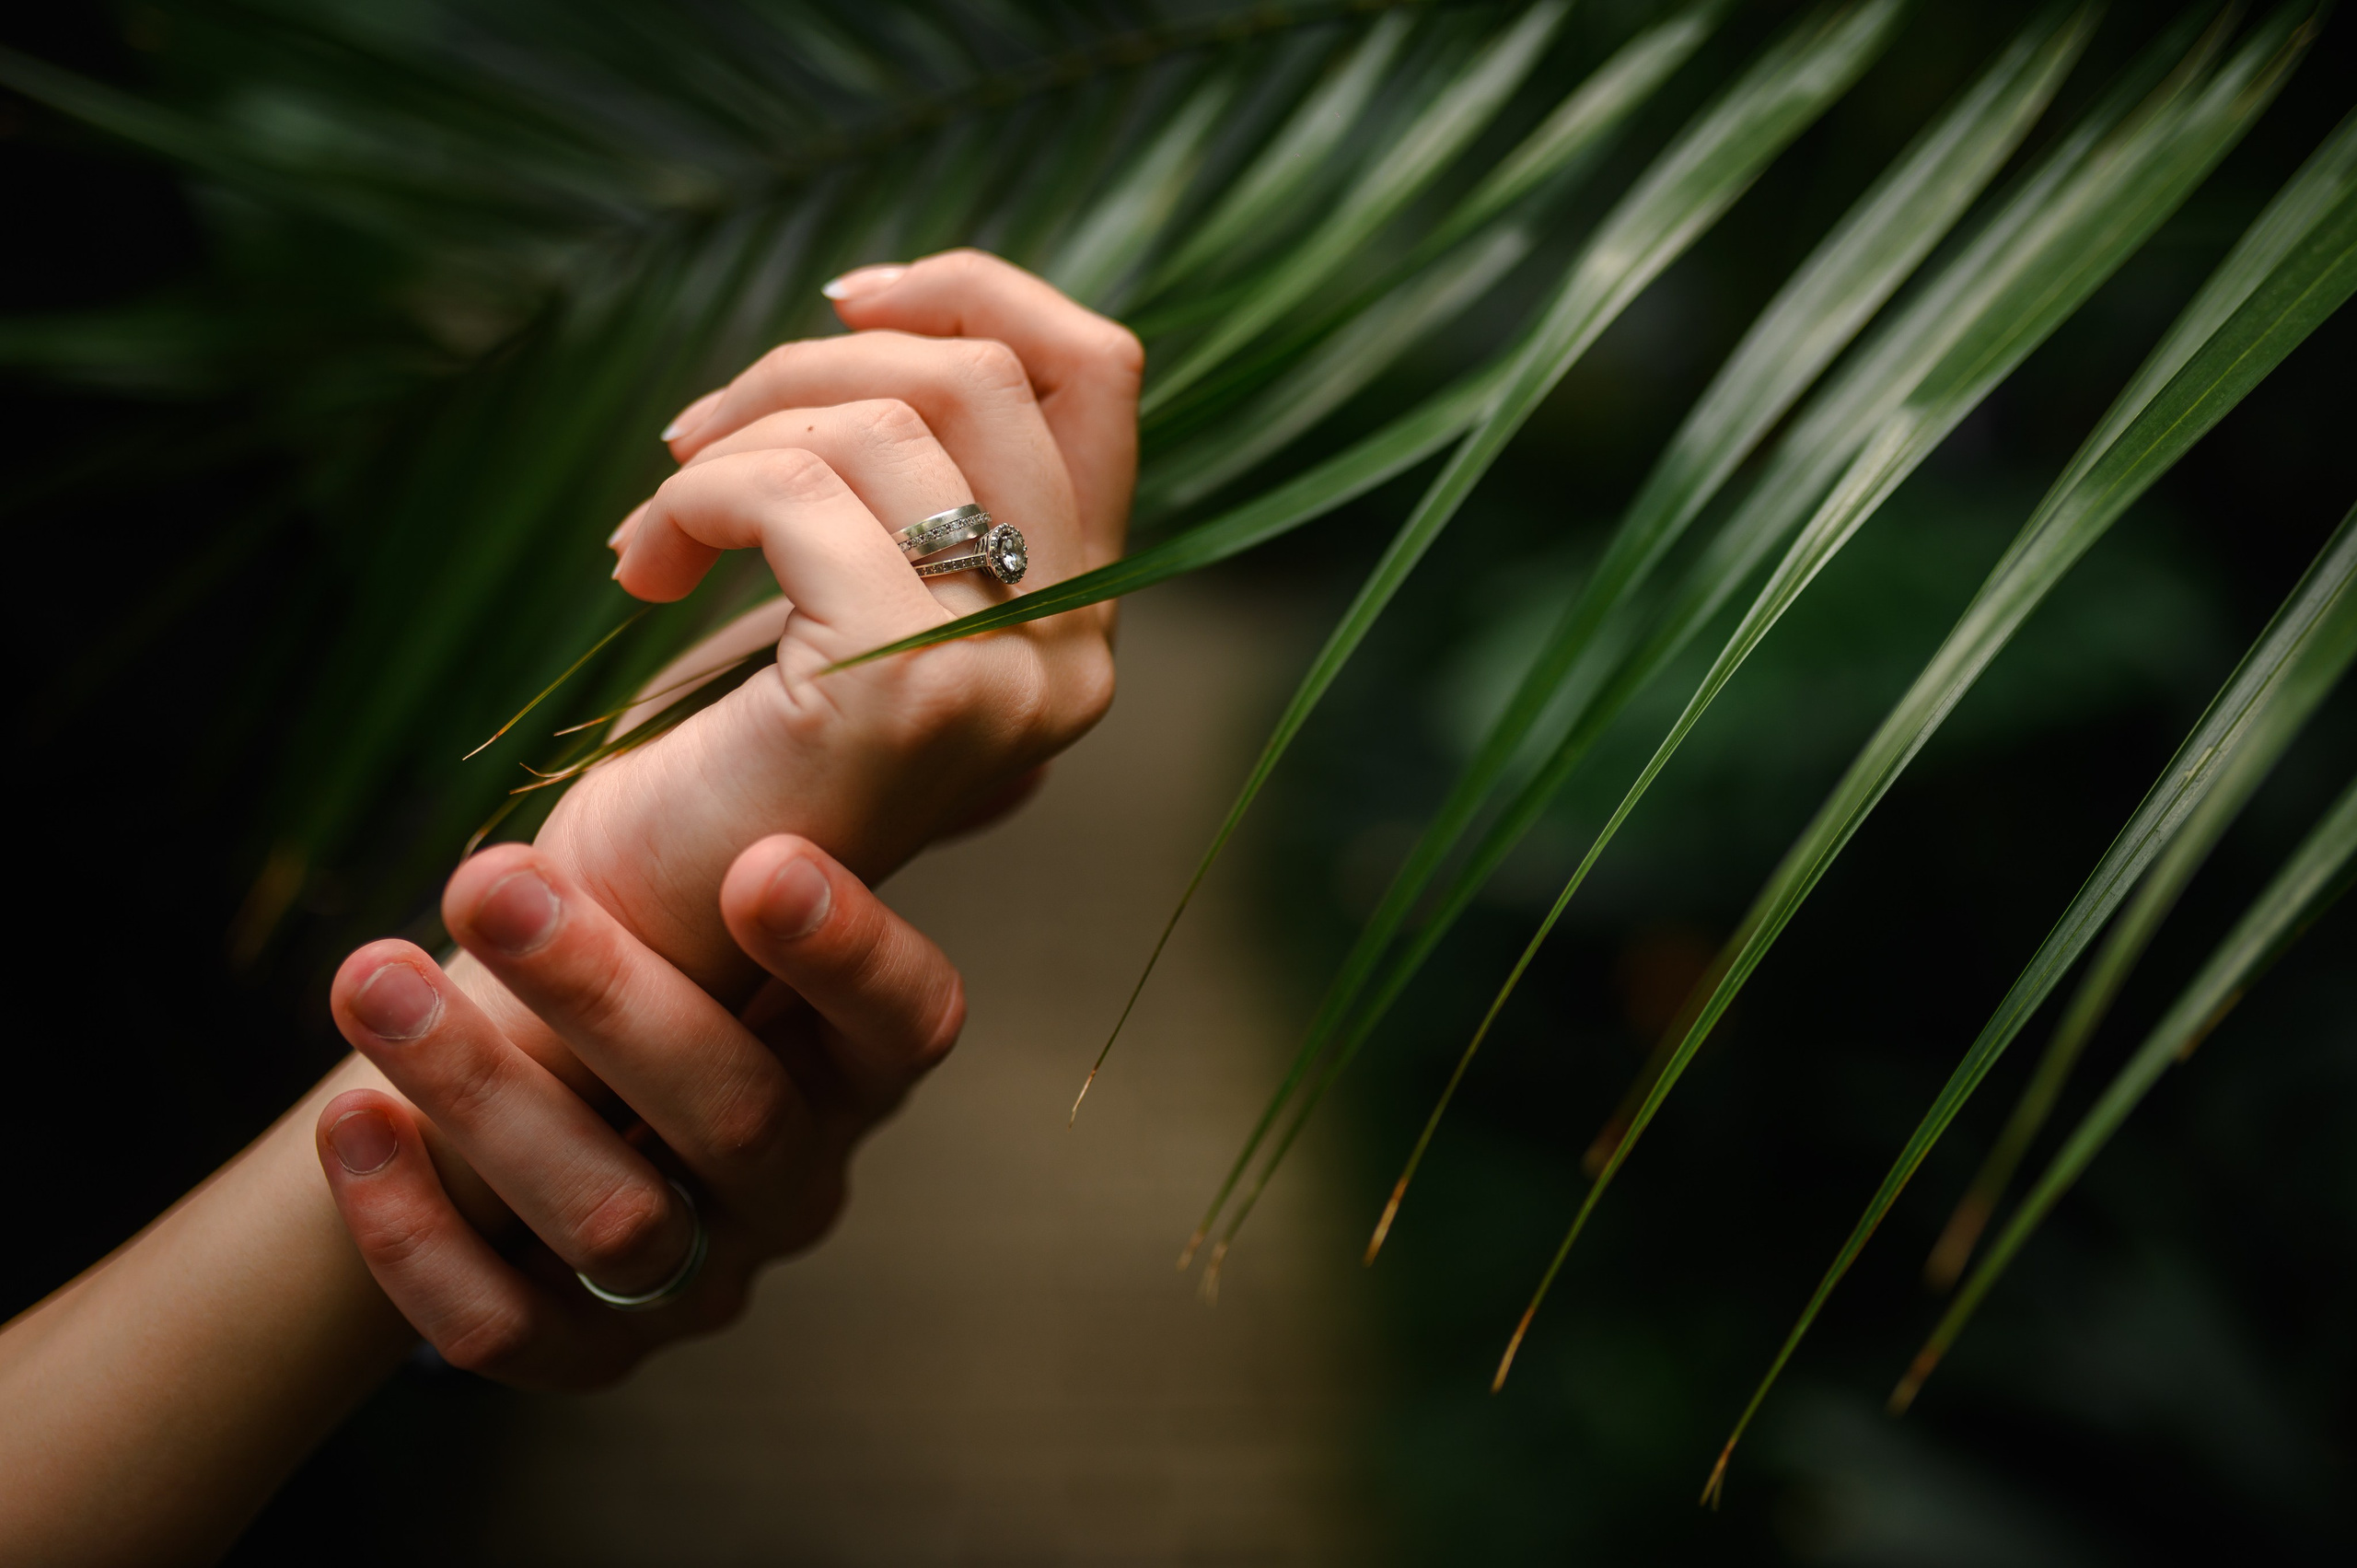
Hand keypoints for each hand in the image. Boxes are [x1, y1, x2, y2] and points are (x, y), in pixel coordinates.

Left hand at [317, 835, 961, 1387]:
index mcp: (850, 1060)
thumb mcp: (721, 885)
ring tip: (368, 978)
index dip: (848, 954)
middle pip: (734, 1111)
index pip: (904, 1023)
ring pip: (617, 1220)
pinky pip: (513, 1326)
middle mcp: (797, 1174)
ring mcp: (704, 1274)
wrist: (547, 1123)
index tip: (762, 862)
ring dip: (483, 1096)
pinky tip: (349, 1122)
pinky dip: (420, 1234)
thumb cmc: (651, 962)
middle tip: (488, 881)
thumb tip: (916, 650)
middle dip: (603, 995)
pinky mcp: (594, 1352)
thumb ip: (790, 796)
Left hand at [536, 249, 1139, 1001]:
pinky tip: (641, 569)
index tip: (847, 296)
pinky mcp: (901, 693)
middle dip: (815, 363)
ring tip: (661, 517)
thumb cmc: (735, 758)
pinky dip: (691, 501)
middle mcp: (1073, 649)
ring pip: (884, 421)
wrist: (650, 934)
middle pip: (985, 376)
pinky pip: (791, 495)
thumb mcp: (853, 590)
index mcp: (1081, 616)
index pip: (1095, 376)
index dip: (977, 291)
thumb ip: (920, 484)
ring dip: (735, 436)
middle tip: (698, 435)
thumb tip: (904, 313)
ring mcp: (1001, 676)